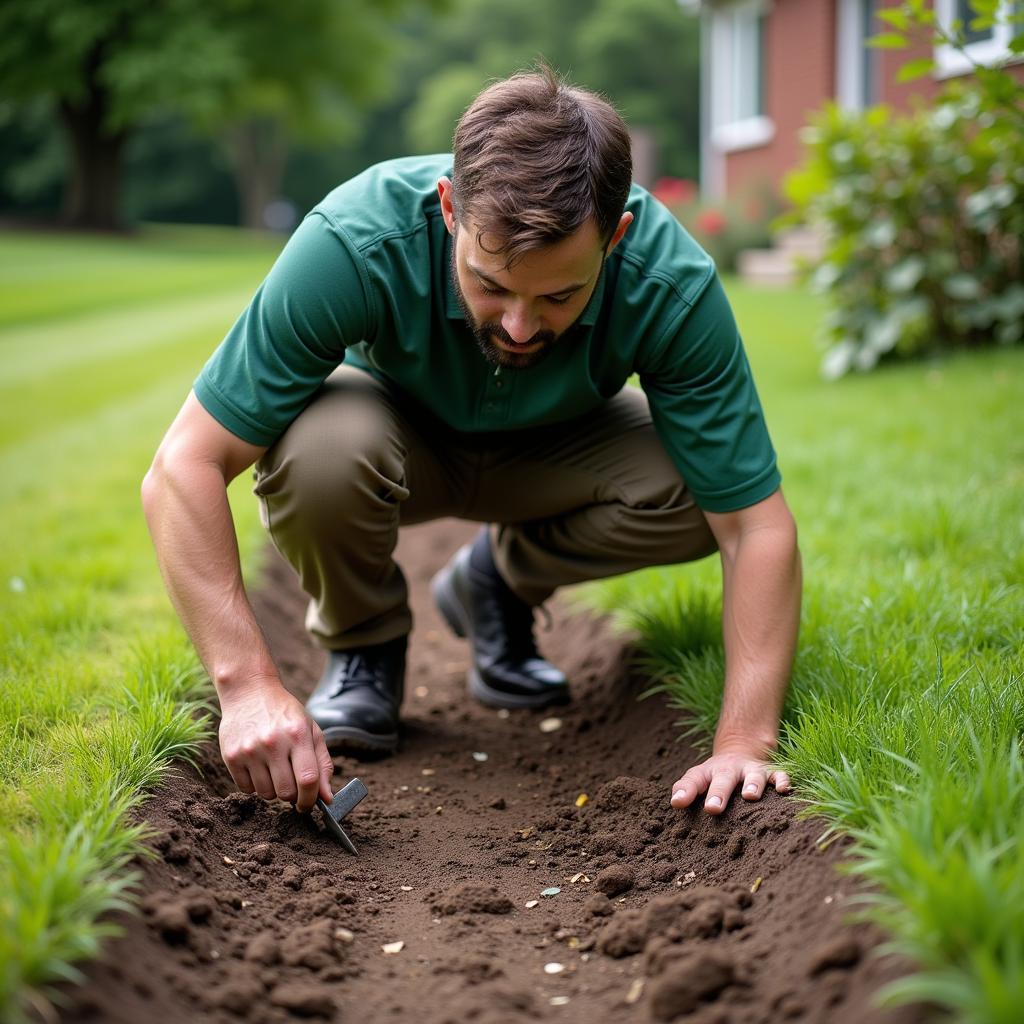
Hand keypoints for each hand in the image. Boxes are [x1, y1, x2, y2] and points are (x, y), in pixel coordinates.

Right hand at [219, 679, 334, 812]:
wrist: (249, 692)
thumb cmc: (285, 714)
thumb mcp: (311, 730)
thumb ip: (322, 764)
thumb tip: (328, 799)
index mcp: (297, 735)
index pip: (308, 780)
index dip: (311, 799)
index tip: (310, 804)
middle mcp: (273, 743)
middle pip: (286, 792)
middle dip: (293, 796)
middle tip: (292, 786)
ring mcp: (249, 750)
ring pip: (266, 794)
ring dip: (273, 791)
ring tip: (274, 770)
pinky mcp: (230, 756)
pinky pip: (246, 789)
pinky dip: (255, 786)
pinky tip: (258, 767)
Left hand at [669, 746, 790, 814]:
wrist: (742, 749)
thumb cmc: (717, 774)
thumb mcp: (700, 778)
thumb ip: (687, 789)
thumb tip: (675, 802)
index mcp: (709, 772)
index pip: (694, 779)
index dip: (685, 791)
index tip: (677, 803)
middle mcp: (730, 770)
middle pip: (723, 779)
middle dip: (718, 794)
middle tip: (712, 808)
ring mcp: (751, 770)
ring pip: (753, 776)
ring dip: (752, 786)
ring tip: (749, 796)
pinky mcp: (771, 773)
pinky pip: (778, 775)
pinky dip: (781, 781)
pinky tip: (783, 789)